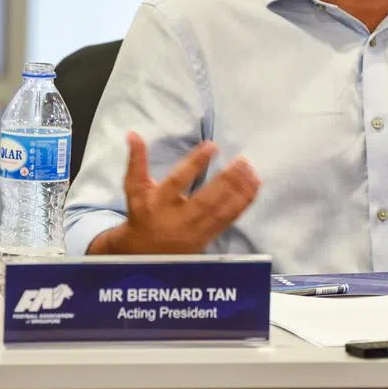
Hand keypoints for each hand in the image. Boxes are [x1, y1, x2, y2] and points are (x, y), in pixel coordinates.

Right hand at [92, 132, 260, 254]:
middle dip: (227, 181)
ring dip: (240, 192)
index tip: (212, 146)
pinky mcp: (207, 239)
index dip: (195, 163)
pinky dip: (243, 204)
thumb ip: (136, 161)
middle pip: (206, 200)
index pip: (178, 181)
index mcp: (159, 203)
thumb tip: (133, 134)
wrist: (143, 254)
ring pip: (221, 212)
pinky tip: (254, 187)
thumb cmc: (142, 214)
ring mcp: (195, 232)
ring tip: (253, 172)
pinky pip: (228, 221)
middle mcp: (178, 219)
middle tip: (242, 160)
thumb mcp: (135, 189)